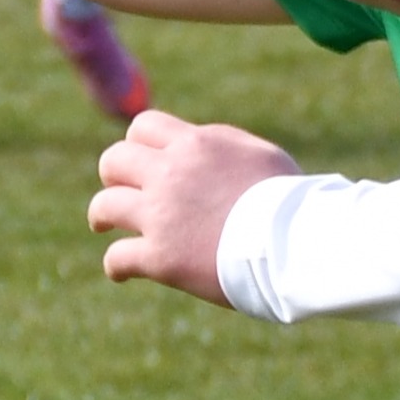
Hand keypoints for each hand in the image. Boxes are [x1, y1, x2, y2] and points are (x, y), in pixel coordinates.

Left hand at [91, 110, 299, 306]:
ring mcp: (160, 216)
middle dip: (115, 174)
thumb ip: (225, 148)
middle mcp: (169, 175)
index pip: (143, 127)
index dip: (141, 144)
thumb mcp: (261, 156)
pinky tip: (122, 272)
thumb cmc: (293, 202)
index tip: (147, 161)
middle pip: (114, 161)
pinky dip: (116, 265)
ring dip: (102, 215)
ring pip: (104, 206)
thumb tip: (206, 150)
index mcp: (195, 144)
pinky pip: (117, 258)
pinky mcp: (160, 258)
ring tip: (104, 225)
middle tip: (122, 190)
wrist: (297, 242)